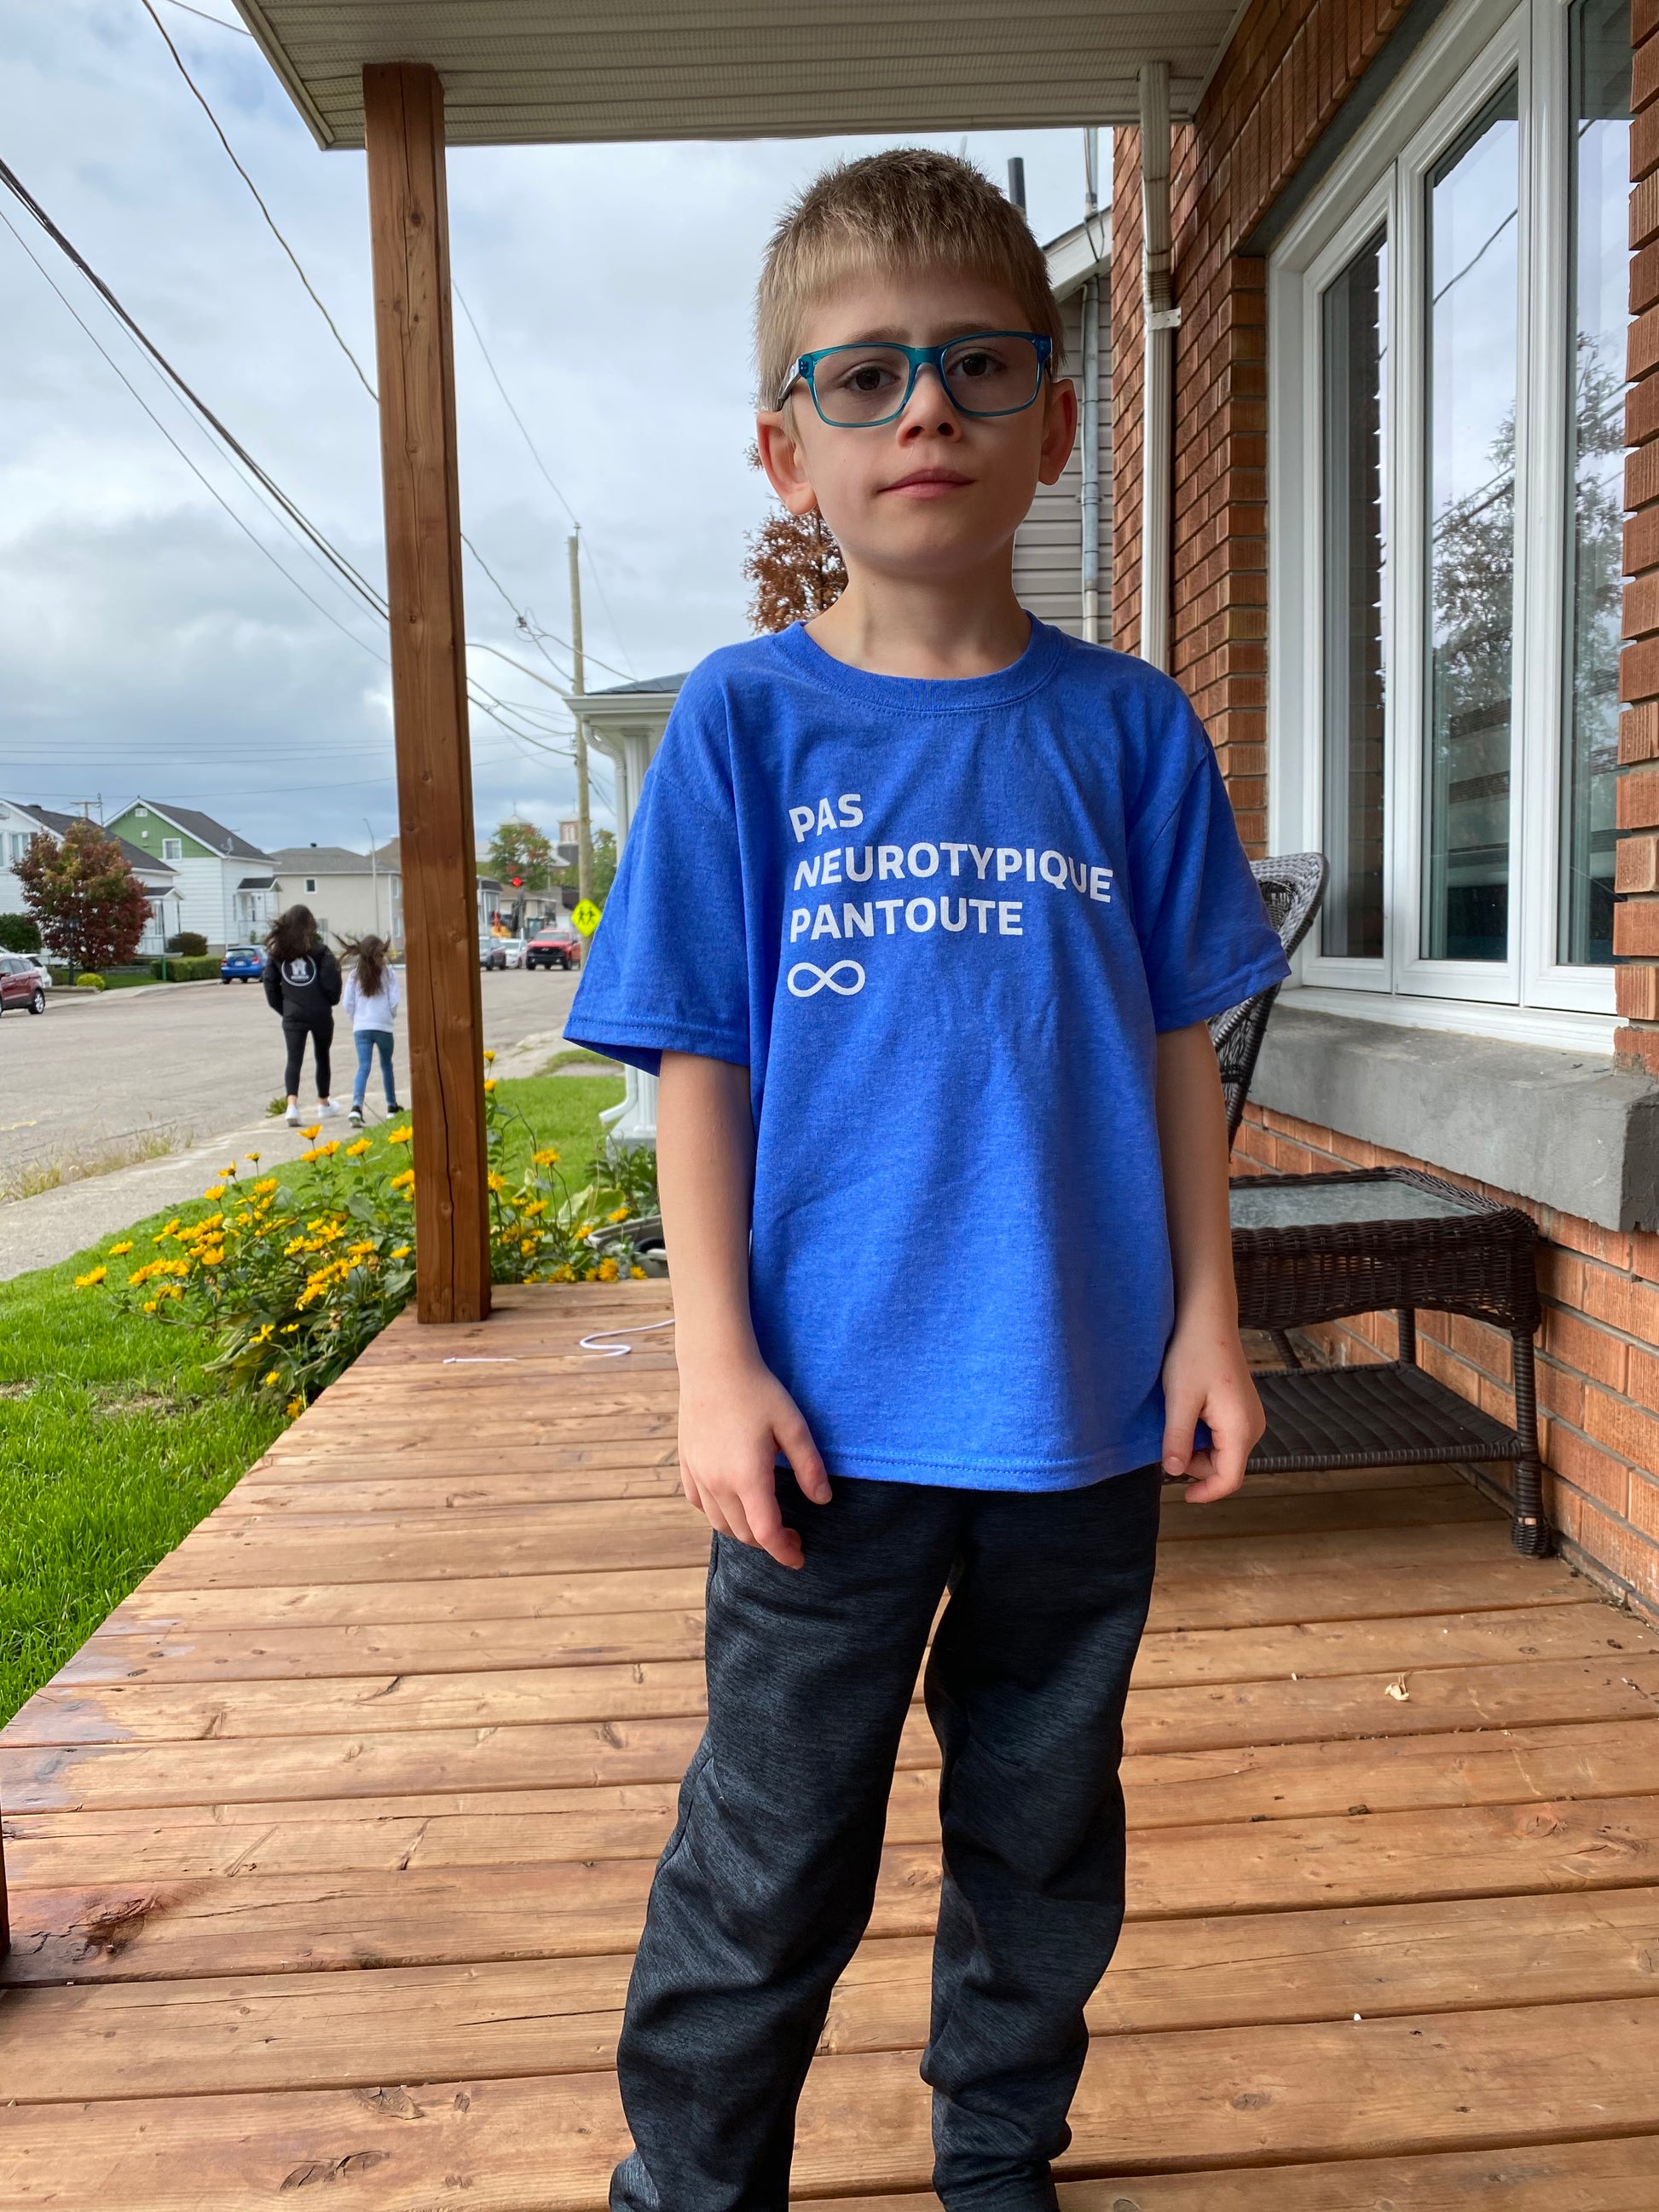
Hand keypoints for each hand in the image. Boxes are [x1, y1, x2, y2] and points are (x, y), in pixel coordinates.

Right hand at [678, 1350, 831, 1568]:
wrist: (713, 1364)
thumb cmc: (758, 1391)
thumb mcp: (793, 1425)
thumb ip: (809, 1466)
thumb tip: (822, 1500)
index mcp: (747, 1477)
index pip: (766, 1533)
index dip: (784, 1552)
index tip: (799, 1557)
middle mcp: (718, 1483)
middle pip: (743, 1533)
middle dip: (769, 1542)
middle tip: (792, 1535)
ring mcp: (698, 1475)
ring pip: (720, 1523)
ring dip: (744, 1531)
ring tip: (765, 1521)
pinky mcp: (687, 1464)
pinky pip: (701, 1504)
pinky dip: (719, 1514)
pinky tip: (734, 1502)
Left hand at [1159, 1315, 1263, 1503]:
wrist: (1207, 1318)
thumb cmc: (1193, 1354)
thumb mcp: (1179, 1400)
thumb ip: (1178, 1439)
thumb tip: (1174, 1473)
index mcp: (1241, 1428)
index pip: (1229, 1479)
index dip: (1206, 1493)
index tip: (1182, 1496)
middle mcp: (1253, 1426)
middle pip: (1225, 1466)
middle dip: (1196, 1463)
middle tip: (1169, 1438)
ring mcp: (1250, 1416)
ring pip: (1223, 1451)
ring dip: (1197, 1446)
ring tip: (1177, 1418)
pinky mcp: (1242, 1407)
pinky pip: (1224, 1434)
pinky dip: (1203, 1433)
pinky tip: (1188, 1412)